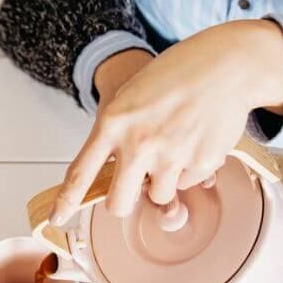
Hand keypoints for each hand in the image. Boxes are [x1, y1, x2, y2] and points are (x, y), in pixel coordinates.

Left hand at [51, 19, 282, 223]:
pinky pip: (189, 182)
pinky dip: (191, 168)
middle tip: (134, 187)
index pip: (80, 172)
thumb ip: (118, 134)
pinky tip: (197, 138)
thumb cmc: (176, 76)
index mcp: (113, 123)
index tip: (57, 217)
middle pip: (119, 204)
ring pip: (159, 196)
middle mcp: (138, 144)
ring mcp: (170, 156)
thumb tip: (116, 173)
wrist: (225, 65)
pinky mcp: (200, 163)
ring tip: (175, 145)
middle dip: (124, 202)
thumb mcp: (131, 97)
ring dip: (164, 181)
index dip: (66, 201)